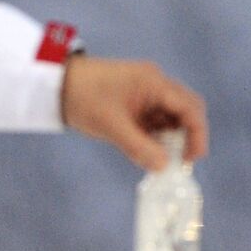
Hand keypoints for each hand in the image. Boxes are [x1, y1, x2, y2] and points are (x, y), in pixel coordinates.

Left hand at [60, 57, 207, 170]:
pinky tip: (144, 151)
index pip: (189, 107)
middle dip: (185, 136)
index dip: (197, 134)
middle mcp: (154, 84)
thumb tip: (164, 167)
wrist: (53, 85)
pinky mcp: (133, 102)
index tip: (191, 158)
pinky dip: (152, 136)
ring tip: (156, 159)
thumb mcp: (111, 126)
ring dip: (167, 138)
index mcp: (154, 83)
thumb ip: (138, 147)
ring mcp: (144, 92)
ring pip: (168, 117)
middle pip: (184, 111)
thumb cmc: (82, 98)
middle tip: (178, 162)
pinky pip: (152, 120)